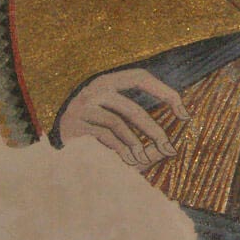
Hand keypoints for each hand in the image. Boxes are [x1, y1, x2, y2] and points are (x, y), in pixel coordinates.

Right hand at [56, 67, 189, 166]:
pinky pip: (103, 137)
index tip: (185, 114)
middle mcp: (95, 89)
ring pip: (118, 123)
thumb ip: (141, 129)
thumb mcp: (117, 122)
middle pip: (133, 108)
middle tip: (169, 150)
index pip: (141, 77)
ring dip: (136, 145)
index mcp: (109, 81)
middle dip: (154, 132)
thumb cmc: (94, 132)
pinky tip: (129, 161)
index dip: (165, 92)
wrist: (54, 143)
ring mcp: (83, 106)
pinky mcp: (75, 125)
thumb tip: (168, 145)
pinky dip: (120, 150)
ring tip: (146, 161)